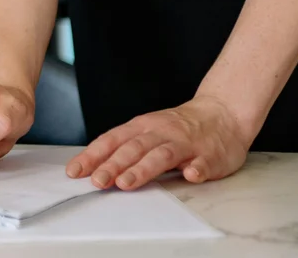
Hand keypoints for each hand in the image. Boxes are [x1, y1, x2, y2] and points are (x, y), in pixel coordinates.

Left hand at [68, 95, 251, 189]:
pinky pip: (203, 162)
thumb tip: (93, 167)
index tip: (75, 171)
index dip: (93, 156)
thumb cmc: (179, 127)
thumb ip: (125, 148)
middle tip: (97, 182)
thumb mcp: (147, 131)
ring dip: (142, 169)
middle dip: (112, 165)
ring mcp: (186, 144)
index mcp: (142, 127)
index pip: (112, 141)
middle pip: (133, 149)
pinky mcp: (210, 155)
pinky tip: (190, 175)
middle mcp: (160, 133)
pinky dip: (196, 168)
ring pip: (161, 155)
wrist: (222, 113)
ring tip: (126, 183)